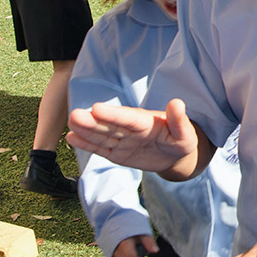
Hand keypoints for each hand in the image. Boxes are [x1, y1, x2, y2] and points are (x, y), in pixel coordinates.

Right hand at [65, 100, 198, 173]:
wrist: (176, 154)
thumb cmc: (182, 140)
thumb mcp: (186, 134)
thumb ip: (179, 120)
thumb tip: (177, 102)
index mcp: (146, 122)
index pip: (128, 118)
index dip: (113, 114)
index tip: (96, 108)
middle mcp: (130, 130)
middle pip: (110, 126)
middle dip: (92, 122)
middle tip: (75, 115)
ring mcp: (123, 141)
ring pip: (102, 136)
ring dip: (86, 130)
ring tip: (71, 123)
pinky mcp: (118, 154)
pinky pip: (102, 149)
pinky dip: (87, 144)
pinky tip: (71, 138)